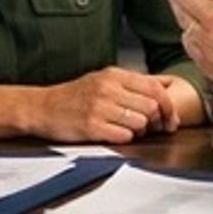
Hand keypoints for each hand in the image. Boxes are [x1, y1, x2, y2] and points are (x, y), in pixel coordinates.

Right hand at [34, 67, 179, 142]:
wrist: (42, 107)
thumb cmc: (74, 96)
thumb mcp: (103, 80)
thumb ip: (132, 83)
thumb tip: (165, 87)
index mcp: (114, 75)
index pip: (155, 88)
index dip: (168, 106)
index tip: (170, 118)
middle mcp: (108, 88)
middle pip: (151, 107)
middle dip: (154, 122)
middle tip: (150, 128)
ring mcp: (99, 107)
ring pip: (140, 123)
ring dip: (138, 132)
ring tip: (127, 130)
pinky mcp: (91, 126)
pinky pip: (123, 136)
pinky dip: (124, 139)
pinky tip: (114, 134)